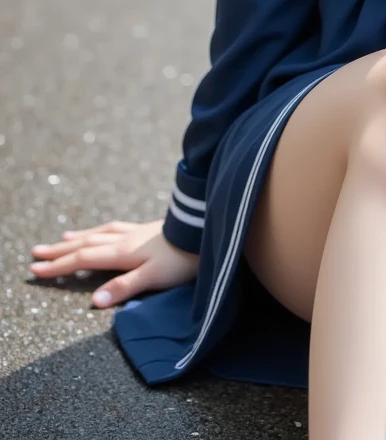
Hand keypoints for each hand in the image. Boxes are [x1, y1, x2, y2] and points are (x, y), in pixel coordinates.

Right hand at [29, 219, 198, 307]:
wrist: (206, 231)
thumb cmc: (182, 258)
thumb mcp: (152, 277)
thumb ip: (123, 287)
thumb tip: (93, 301)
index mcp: (122, 253)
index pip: (83, 259)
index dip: (59, 266)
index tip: (35, 270)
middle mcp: (125, 240)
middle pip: (85, 244)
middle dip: (60, 251)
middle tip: (36, 253)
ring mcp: (136, 233)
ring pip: (99, 233)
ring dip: (78, 238)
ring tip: (63, 238)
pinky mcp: (148, 230)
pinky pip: (115, 228)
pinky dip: (101, 230)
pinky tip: (104, 230)